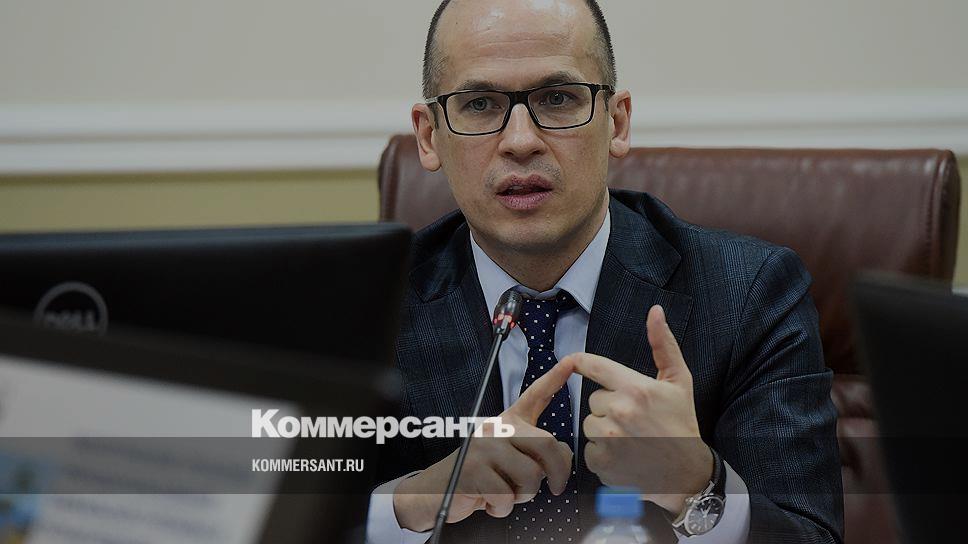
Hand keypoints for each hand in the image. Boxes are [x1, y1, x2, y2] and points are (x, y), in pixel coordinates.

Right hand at [393, 360, 573, 531]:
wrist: (436, 491)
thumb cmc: (481, 476)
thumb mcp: (510, 459)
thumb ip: (536, 453)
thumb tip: (563, 457)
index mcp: (508, 422)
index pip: (534, 396)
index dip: (554, 378)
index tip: (570, 361)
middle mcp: (498, 428)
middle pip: (547, 444)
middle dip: (558, 472)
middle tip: (556, 488)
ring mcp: (484, 446)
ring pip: (531, 475)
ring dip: (524, 496)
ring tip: (507, 494)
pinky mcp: (473, 469)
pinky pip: (507, 496)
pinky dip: (502, 508)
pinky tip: (488, 502)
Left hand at [560, 305, 712, 514]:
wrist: (687, 472)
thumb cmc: (682, 423)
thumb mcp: (679, 380)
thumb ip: (663, 344)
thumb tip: (655, 311)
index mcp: (635, 388)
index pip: (595, 366)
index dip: (580, 361)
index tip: (572, 361)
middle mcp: (620, 411)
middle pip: (594, 400)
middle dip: (608, 406)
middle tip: (633, 418)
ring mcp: (610, 439)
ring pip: (589, 424)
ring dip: (603, 429)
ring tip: (629, 437)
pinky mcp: (604, 462)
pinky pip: (589, 449)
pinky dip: (602, 453)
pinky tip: (624, 455)